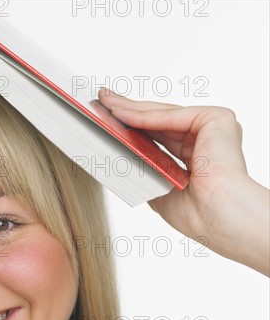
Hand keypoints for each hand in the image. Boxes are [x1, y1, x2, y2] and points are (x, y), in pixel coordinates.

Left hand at [98, 89, 268, 276]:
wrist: (218, 219)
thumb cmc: (197, 214)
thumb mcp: (160, 187)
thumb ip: (144, 168)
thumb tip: (118, 156)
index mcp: (197, 153)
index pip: (158, 134)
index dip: (132, 125)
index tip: (107, 118)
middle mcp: (206, 137)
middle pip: (157, 119)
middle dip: (127, 110)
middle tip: (101, 100)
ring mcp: (212, 125)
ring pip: (161, 114)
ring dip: (129, 110)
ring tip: (103, 104)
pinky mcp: (215, 118)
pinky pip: (169, 116)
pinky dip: (142, 116)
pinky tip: (119, 113)